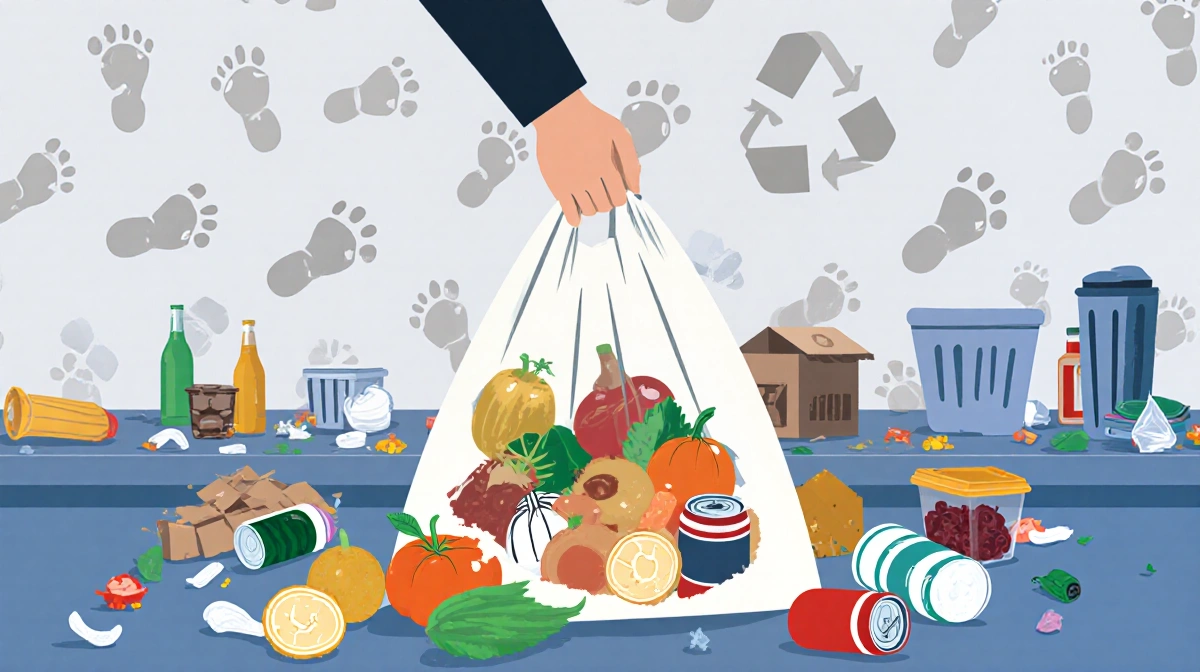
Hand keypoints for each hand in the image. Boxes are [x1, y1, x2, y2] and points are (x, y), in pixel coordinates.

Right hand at [532, 90, 640, 226]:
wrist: (558, 113)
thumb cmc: (590, 120)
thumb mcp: (619, 133)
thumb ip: (631, 162)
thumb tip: (637, 190)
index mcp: (605, 165)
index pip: (619, 198)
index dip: (621, 196)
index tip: (617, 189)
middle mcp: (587, 177)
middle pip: (605, 206)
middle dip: (608, 200)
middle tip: (603, 188)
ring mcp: (570, 183)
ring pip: (590, 211)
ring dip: (594, 206)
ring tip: (591, 193)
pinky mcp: (556, 186)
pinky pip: (570, 214)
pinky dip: (576, 218)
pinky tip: (579, 214)